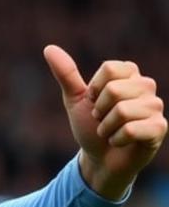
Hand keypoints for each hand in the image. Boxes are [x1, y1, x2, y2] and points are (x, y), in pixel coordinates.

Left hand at [44, 45, 165, 199]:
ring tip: (111, 132)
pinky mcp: (159, 128)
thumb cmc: (90, 127)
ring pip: (122, 110)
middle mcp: (147, 86)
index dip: (95, 90)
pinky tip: (121, 142)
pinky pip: (132, 129)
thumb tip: (49, 48)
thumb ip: (66, 74)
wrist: (98, 159)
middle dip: (99, 111)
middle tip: (102, 120)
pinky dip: (117, 139)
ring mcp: (156, 107)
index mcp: (130, 74)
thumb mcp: (75, 100)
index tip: (95, 102)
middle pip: (115, 89)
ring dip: (106, 128)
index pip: (109, 69)